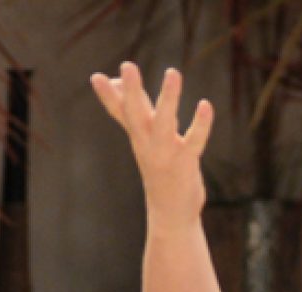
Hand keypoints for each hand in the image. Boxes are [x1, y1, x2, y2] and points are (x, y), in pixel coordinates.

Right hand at [90, 62, 213, 229]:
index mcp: (138, 137)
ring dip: (168, 98)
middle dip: (131, 90)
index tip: (96, 77)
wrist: (170, 215)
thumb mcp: (144, 140)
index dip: (108, 96)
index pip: (120, 113)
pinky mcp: (185, 162)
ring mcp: (166, 153)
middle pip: (135, 114)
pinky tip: (205, 105)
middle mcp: (148, 144)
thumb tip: (118, 84)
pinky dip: (200, 124)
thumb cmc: (159, 172)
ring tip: (172, 72)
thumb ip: (134, 110)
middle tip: (127, 65)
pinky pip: (194, 141)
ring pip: (164, 122)